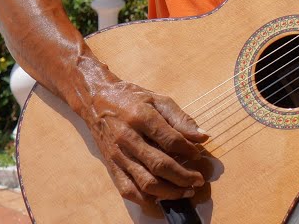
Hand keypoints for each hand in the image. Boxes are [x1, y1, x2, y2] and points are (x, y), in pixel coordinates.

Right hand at [83, 77, 210, 206]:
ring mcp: (118, 155)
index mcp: (141, 117)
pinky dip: (146, 199)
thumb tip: (203, 137)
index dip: (188, 150)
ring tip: (186, 191)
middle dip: (183, 176)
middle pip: (159, 165)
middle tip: (198, 180)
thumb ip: (181, 118)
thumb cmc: (131, 99)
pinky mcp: (111, 167)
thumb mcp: (158, 100)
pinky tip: (162, 198)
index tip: (198, 155)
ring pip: (145, 182)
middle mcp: (128, 138)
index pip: (170, 140)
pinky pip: (128, 190)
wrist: (96, 100)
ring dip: (169, 191)